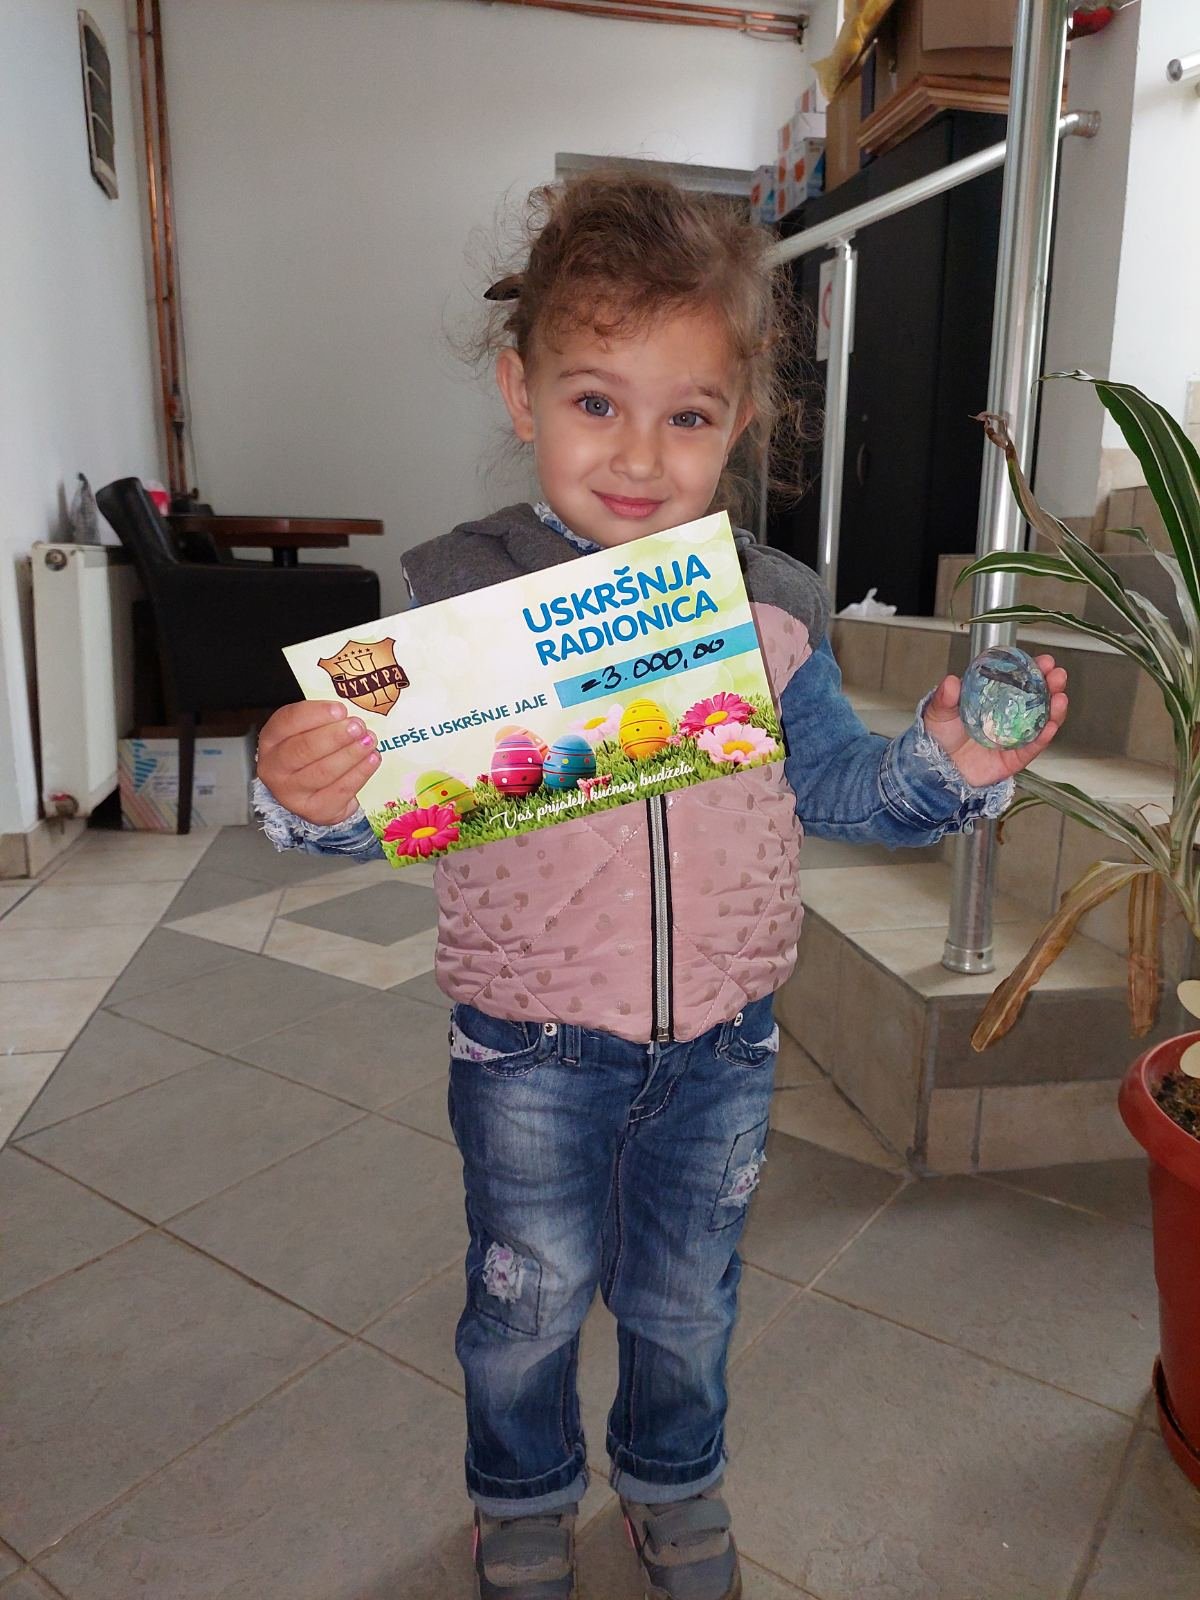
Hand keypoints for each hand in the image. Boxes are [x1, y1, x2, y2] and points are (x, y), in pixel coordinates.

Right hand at [257, 701, 379, 824]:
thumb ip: (324, 721)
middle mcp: (274, 767)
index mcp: (271, 739)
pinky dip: (359, 773)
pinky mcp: (314, 810)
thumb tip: (351, 714)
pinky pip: (339, 790)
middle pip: (303, 749)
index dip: (315, 714)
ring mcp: (291, 793)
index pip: (288, 721)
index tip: (341, 709)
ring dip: (350, 754)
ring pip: (323, 771)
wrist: (314, 794)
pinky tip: (372, 759)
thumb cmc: (313, 754)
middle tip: (358, 726)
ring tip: (369, 741)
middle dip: (335, 736)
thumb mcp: (309, 732)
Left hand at [923, 654, 1068, 788]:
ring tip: (1060, 698)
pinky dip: (1044, 737)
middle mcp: (1008, 716)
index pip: (1018, 680)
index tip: (1045, 661)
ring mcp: (1014, 736)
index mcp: (994, 699)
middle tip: (1058, 675)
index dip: (1033, 669)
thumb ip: (945, 697)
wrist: (937, 769)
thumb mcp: (939, 712)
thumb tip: (951, 681)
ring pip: (1041, 721)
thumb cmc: (940, 737)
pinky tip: (1051, 726)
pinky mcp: (1015, 758)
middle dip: (1051, 685)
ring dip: (1055, 709)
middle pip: (1037, 698)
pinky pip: (1033, 747)